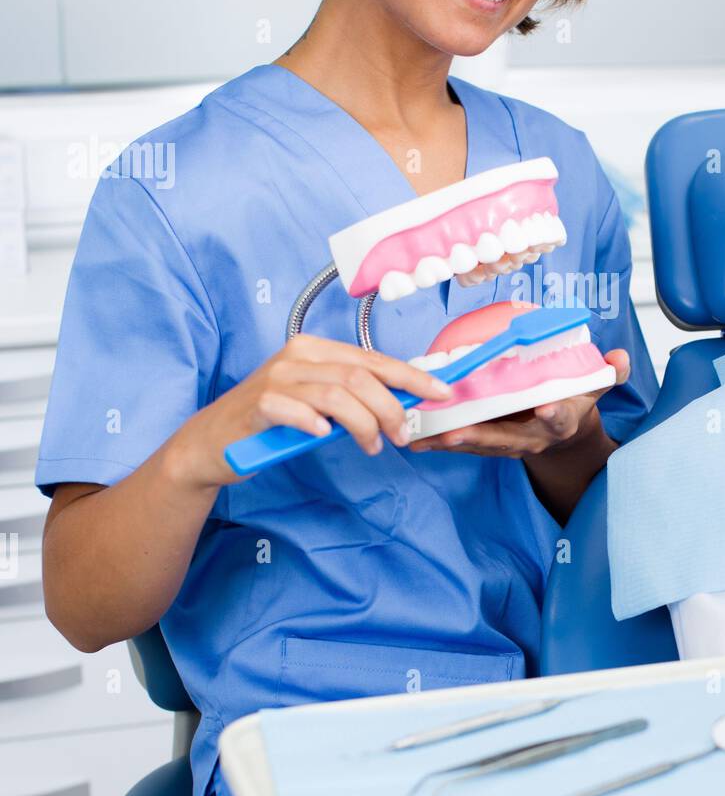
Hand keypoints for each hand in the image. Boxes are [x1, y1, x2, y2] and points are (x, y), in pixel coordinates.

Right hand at [166, 333, 455, 489]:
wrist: (213, 443)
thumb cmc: (273, 423)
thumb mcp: (319, 404)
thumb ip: (353, 397)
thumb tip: (404, 403)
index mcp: (316, 349)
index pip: (374, 359)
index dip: (412, 375)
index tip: (441, 392)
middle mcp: (297, 356)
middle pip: (360, 376)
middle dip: (391, 407)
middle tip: (402, 435)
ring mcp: (276, 378)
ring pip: (337, 394)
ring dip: (364, 424)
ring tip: (372, 445)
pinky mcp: (258, 404)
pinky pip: (295, 409)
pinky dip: (315, 423)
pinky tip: (323, 437)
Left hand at [408, 349, 630, 457]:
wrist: (565, 437)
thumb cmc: (575, 403)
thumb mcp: (595, 387)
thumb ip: (609, 373)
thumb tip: (621, 357)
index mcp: (560, 421)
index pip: (560, 418)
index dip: (554, 414)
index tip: (546, 407)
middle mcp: (533, 438)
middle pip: (507, 439)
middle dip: (481, 436)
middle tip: (457, 432)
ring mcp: (510, 444)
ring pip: (480, 445)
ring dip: (452, 442)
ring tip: (426, 438)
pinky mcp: (492, 444)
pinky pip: (466, 445)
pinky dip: (442, 442)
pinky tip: (418, 439)